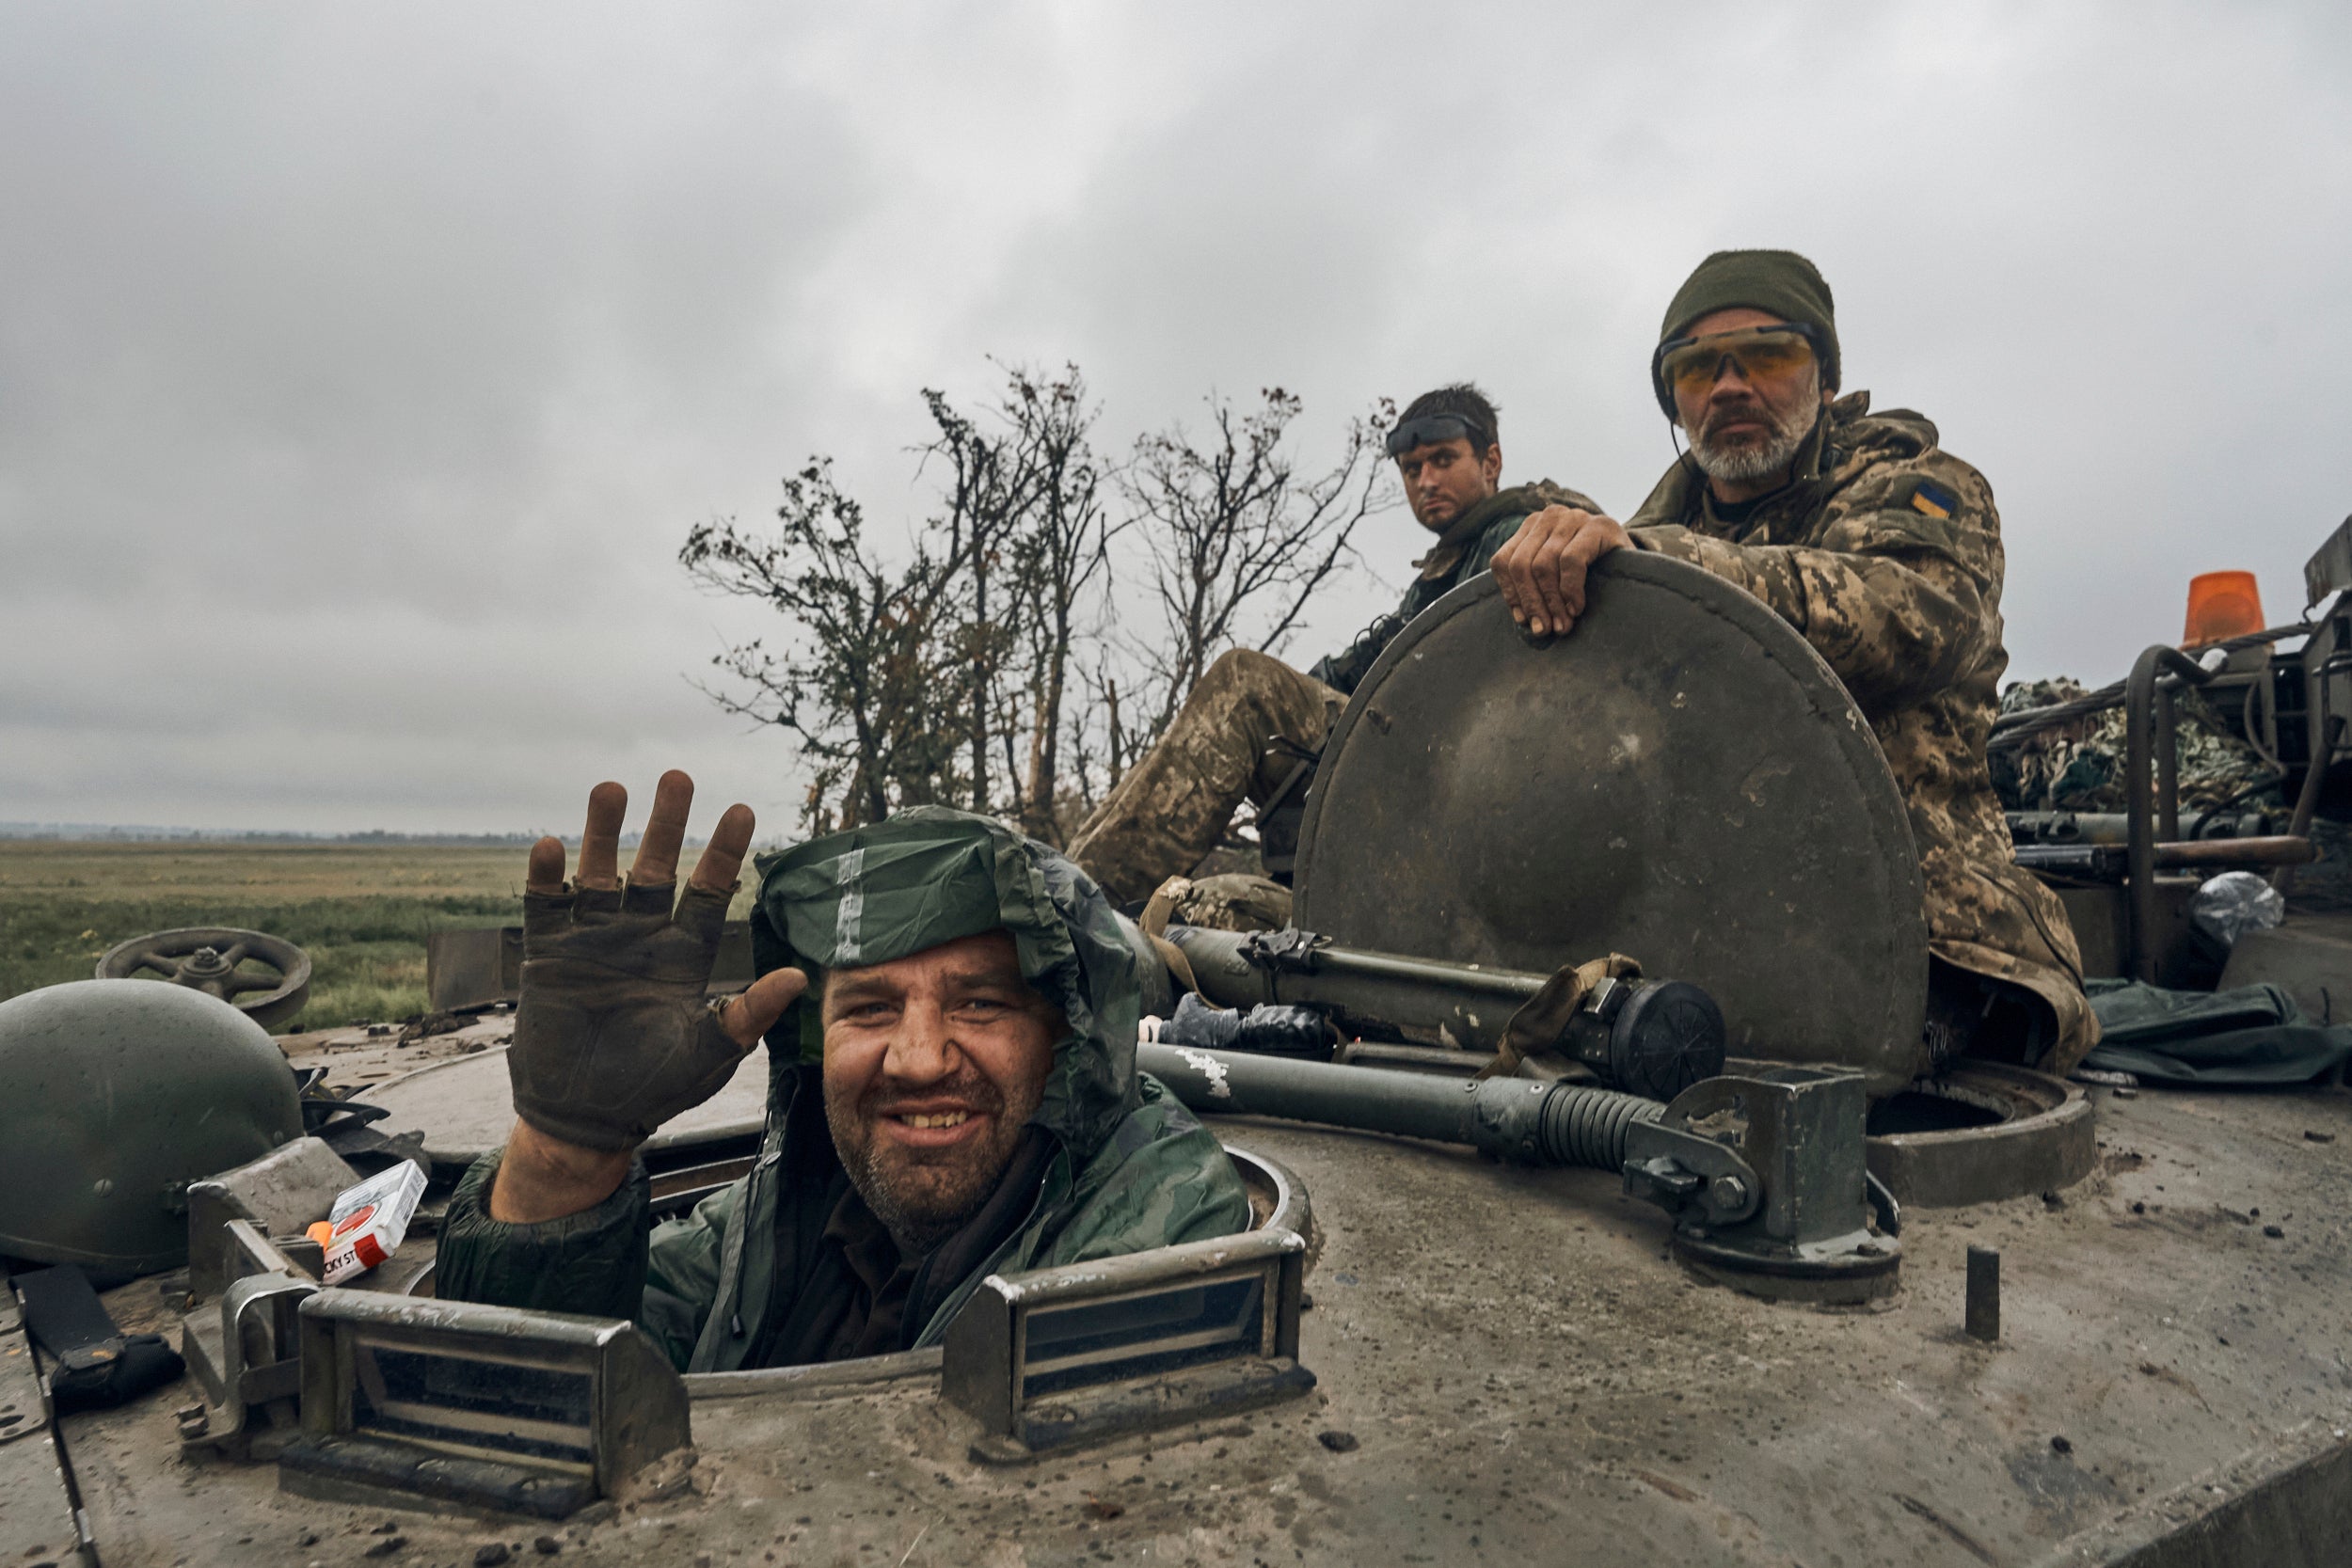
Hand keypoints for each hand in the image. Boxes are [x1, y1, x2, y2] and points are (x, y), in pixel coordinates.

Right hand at [488, 770, 806, 1222]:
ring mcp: (593, 941)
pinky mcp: (549, 956)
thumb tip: (797, 976)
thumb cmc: (655, 1087)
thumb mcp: (708, 1052)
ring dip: (602, 833)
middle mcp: (641, 935)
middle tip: (679, 777)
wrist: (586, 1118)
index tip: (743, 809)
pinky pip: (547, 908)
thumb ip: (747, 1014)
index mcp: (684, 953)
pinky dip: (548, 878)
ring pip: (600, 873)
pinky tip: (551, 845)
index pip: (709, 889)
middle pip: (657, 867)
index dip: (725, 851)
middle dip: (668, 823)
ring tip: (611, 789)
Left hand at [1489, 506, 1631, 637]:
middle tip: (1545, 629)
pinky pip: (1571, 561)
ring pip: (1543, 565)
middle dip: (1532, 602)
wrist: (1637, 563)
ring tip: (1563, 624)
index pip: (1503, 561)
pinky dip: (1570, 590)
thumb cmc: (1592, 576)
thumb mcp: (1556, 579)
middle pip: (1520, 564)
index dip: (1511, 594)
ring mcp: (1574, 517)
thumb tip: (1522, 620)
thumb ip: (1534, 590)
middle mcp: (1549, 516)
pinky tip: (1577, 608)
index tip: (1525, 621)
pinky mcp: (1600, 525)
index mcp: (1531, 527)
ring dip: (1552, 602)